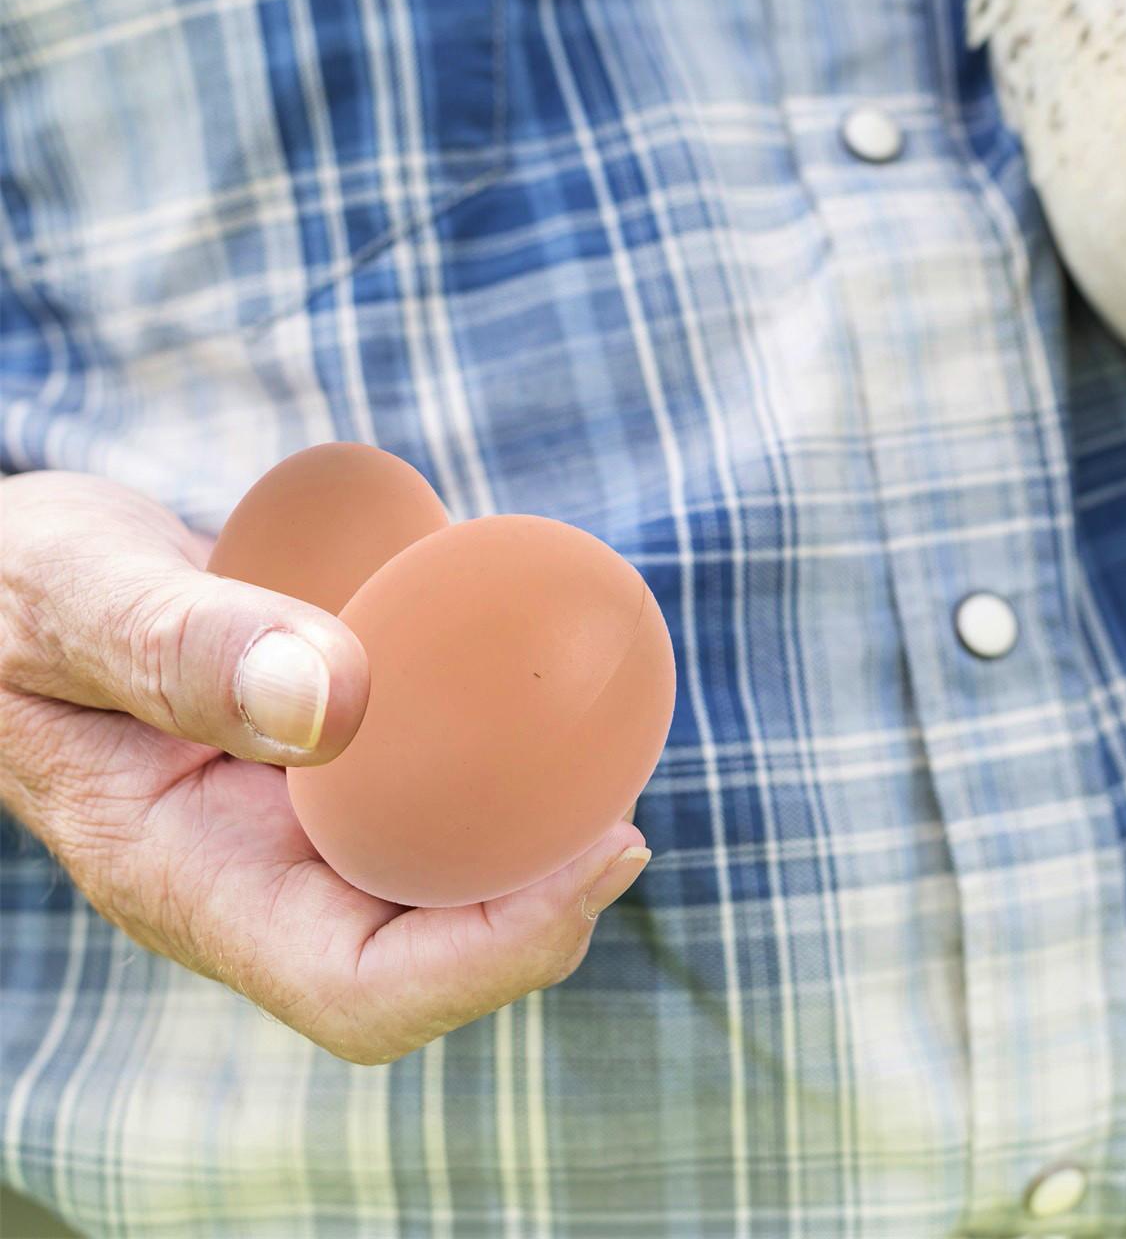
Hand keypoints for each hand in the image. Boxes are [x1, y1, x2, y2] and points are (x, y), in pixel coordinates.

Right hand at [0, 472, 649, 1063]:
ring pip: (445, 870)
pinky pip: (433, 786)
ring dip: (539, 833)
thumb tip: (336, 702)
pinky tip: (548, 683)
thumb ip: (182, 644)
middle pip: (434, 947)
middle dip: (547, 905)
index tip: (605, 852)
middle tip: (626, 804)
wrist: (16, 575)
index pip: (363, 989)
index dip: (498, 954)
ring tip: (613, 747)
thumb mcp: (77, 596)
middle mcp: (259, 873)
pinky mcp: (330, 760)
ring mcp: (300, 822)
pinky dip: (503, 757)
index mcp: (189, 879)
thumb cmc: (19, 589)